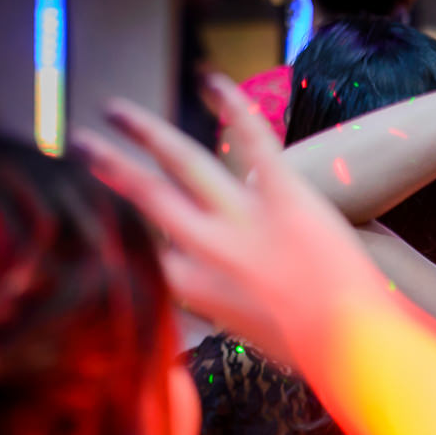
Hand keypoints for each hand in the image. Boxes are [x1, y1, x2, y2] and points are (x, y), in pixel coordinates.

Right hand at [75, 75, 377, 363]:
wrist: (351, 343)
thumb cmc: (314, 353)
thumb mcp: (257, 344)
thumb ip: (232, 317)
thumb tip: (229, 309)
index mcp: (198, 290)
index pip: (148, 255)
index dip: (128, 237)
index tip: (116, 221)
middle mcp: (211, 249)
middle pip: (147, 200)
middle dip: (111, 170)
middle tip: (84, 146)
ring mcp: (246, 218)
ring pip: (183, 163)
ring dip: (146, 131)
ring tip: (117, 109)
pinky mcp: (285, 195)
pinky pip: (253, 141)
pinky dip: (233, 106)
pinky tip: (212, 81)